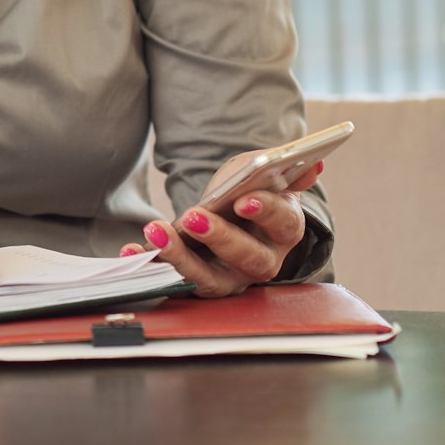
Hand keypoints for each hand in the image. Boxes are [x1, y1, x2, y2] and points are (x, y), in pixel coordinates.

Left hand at [119, 156, 321, 297]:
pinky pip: (174, 280)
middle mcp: (262, 261)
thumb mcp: (268, 174)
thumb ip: (287, 167)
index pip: (283, 223)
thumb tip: (313, 163)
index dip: (265, 211)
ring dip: (180, 257)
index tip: (243, 199)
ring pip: (209, 280)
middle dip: (220, 237)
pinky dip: (152, 265)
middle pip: (248, 259)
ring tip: (156, 231)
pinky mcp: (198, 281)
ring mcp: (230, 277)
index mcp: (286, 229)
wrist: (237, 214)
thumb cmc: (255, 190)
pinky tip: (131, 250)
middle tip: (194, 216)